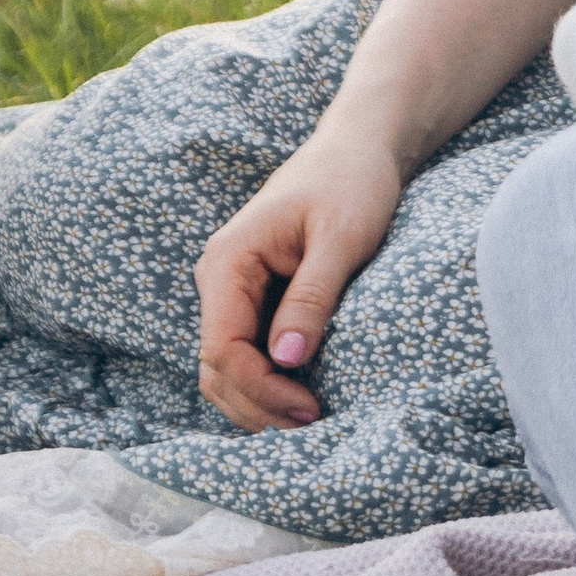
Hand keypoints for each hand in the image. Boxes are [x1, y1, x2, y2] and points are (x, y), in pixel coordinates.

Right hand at [194, 124, 405, 429]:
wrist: (358, 147)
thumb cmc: (352, 182)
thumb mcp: (341, 238)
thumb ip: (312, 297)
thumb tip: (287, 361)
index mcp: (228, 262)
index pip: (224, 348)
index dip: (261, 389)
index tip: (309, 412)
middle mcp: (220, 279)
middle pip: (217, 367)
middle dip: (257, 405)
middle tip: (311, 428)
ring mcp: (234, 290)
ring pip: (228, 366)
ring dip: (258, 399)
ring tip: (307, 421)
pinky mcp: (255, 296)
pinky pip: (248, 350)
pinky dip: (267, 380)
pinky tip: (302, 395)